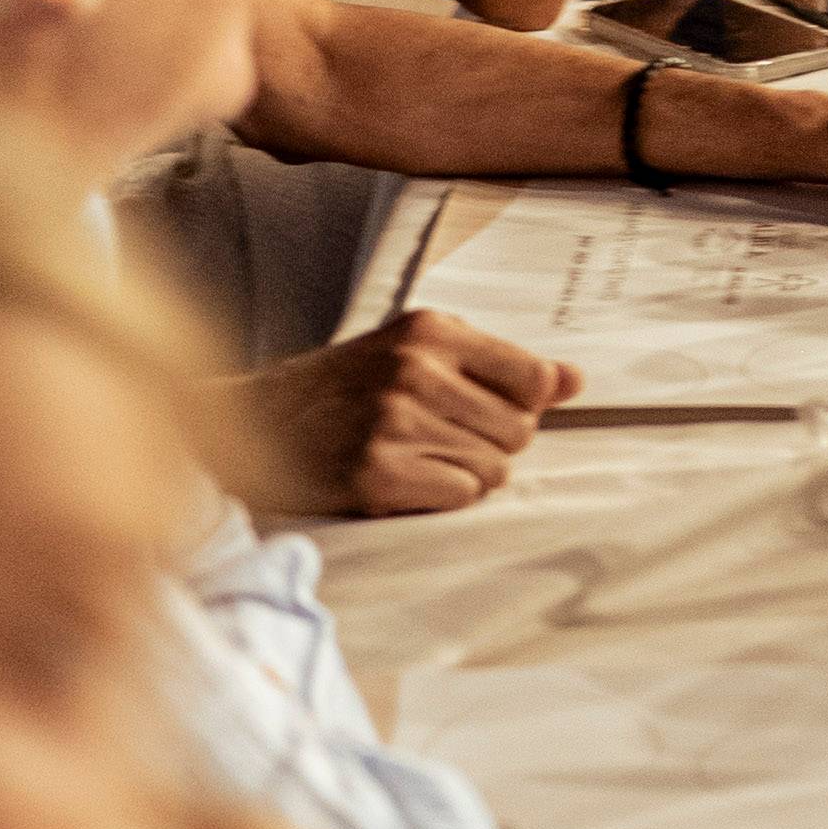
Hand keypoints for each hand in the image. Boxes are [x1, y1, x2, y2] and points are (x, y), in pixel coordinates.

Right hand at [235, 309, 579, 518]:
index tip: (487, 410)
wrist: (251, 425)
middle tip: (437, 437)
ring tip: (416, 457)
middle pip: (519, 432)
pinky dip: (440, 497)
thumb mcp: (413, 351)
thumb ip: (496, 363)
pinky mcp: (377, 474)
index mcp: (429, 331)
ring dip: (465, 474)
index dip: (522, 405)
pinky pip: (460, 497)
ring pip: (494, 470)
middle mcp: (415, 370)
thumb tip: (576, 381)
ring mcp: (395, 423)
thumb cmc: (340, 389)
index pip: (533, 378)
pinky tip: (401, 480)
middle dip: (490, 444)